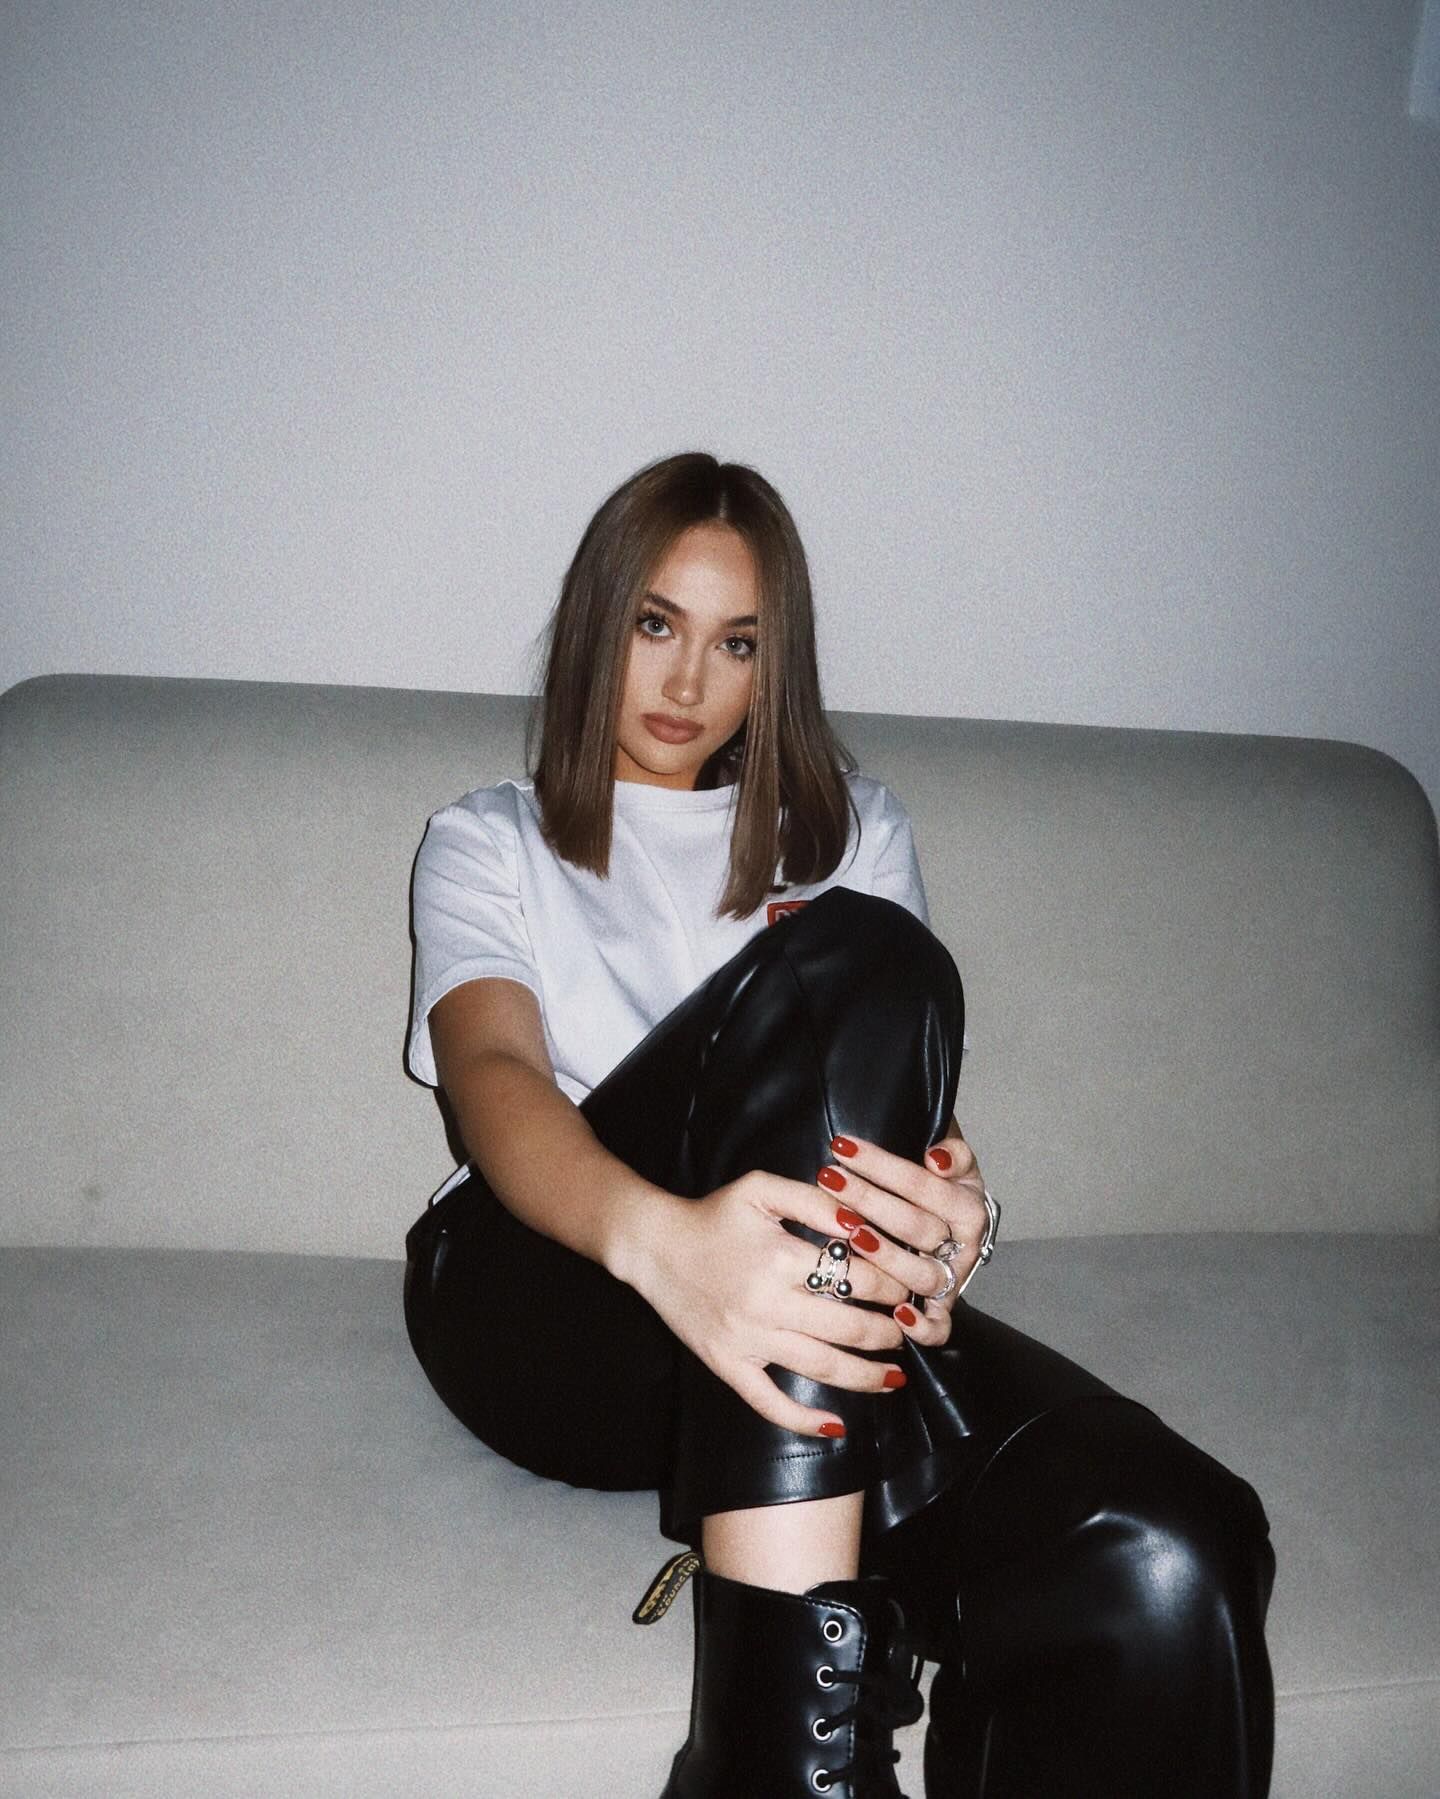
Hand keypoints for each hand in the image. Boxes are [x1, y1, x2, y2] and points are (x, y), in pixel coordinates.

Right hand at [628, 1171, 910, 1438]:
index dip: (893, 1283)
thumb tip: (862, 1221)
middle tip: (909, 1329)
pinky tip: (836, 1427)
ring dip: (868, 1376)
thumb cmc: (713, 1216)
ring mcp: (747, 1341)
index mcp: (780, 1257)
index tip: (910, 1287)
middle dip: (890, 1330)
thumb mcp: (761, 1188)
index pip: (857, 1276)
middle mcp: (767, 1303)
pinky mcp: (728, 1366)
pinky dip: (804, 1421)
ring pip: (822, 1368)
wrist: (654, 1246)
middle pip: (849, 1327)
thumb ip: (815, 1200)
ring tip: (895, 1376)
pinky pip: (769, 1404)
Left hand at [822, 1129, 989, 1349]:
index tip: (845, 1148)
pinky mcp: (940, 1310)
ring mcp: (952, 1281)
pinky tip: (897, 1313)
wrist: (949, 1226)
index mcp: (969, 1208)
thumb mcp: (954, 1164)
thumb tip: (937, 1158)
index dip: (884, 1166)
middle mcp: (964, 1247)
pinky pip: (938, 1328)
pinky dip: (922, 1326)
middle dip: (869, 1200)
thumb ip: (954, 1154)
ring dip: (886, 1256)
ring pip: (923, 1275)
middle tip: (830, 1179)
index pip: (925, 1185)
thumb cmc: (939, 1190)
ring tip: (849, 1232)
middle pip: (917, 1227)